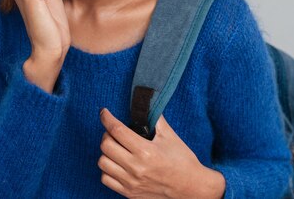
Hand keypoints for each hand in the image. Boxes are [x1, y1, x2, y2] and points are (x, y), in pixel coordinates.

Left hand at [98, 109, 224, 198]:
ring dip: (106, 152)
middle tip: (115, 132)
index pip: (117, 130)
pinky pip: (105, 179)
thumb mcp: (170, 136)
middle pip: (106, 145)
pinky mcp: (129, 193)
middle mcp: (136, 168)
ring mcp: (131, 182)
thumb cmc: (182, 161)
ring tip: (116, 148)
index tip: (104, 112)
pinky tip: (117, 163)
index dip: (107, 118)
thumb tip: (146, 103)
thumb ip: (156, 119)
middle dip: (107, 134)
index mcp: (146, 151)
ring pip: (102, 162)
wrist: (191, 188)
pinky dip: (107, 169)